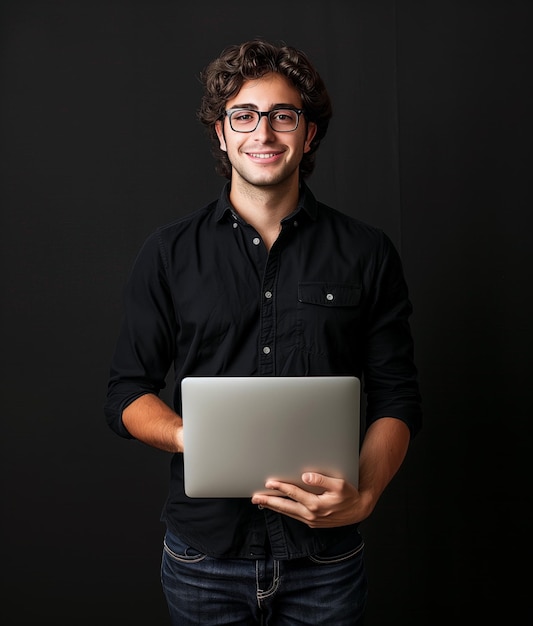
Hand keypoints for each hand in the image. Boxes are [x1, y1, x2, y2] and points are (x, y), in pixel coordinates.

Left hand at [251, 473, 367, 527]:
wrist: (358, 510)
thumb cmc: (349, 495)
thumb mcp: (339, 484)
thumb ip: (322, 480)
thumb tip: (306, 476)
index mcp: (317, 505)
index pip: (294, 494)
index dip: (281, 487)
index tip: (269, 482)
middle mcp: (311, 514)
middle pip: (285, 507)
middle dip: (269, 501)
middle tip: (255, 497)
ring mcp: (311, 520)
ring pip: (288, 513)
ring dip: (273, 507)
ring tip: (261, 502)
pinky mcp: (312, 522)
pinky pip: (294, 516)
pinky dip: (284, 511)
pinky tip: (277, 507)